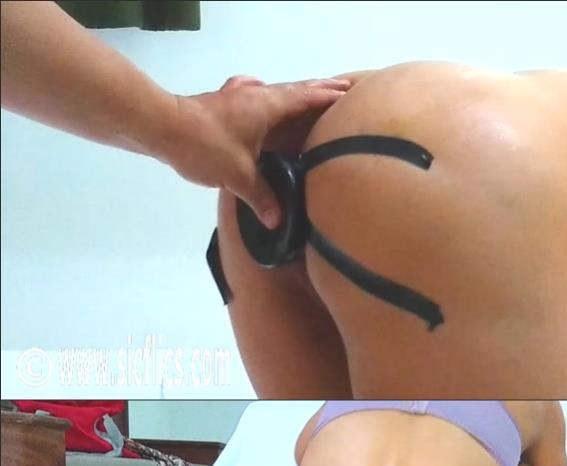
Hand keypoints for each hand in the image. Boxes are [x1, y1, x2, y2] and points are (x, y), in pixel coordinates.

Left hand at [159, 75, 349, 226]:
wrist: (163, 128)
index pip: (307, 97)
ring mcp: (238, 97)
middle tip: (339, 96)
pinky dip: (269, 105)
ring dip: (293, 99)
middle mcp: (257, 95)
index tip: (350, 95)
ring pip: (274, 95)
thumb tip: (277, 221)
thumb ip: (261, 197)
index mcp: (268, 106)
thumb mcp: (239, 176)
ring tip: (309, 108)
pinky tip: (263, 111)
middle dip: (316, 94)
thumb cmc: (207, 145)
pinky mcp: (224, 104)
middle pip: (294, 91)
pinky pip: (257, 101)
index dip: (329, 97)